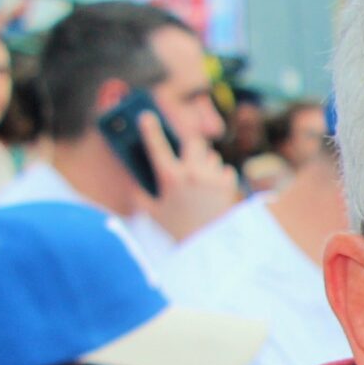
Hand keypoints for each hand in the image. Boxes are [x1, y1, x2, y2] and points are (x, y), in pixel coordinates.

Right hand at [136, 110, 240, 243]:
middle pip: (193, 142)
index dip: (150, 129)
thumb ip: (139, 193)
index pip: (157, 146)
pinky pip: (225, 170)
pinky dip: (219, 176)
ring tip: (199, 179)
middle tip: (185, 154)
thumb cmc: (177, 230)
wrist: (208, 248)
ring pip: (210, 156)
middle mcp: (192, 174)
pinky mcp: (229, 186)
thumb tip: (134, 178)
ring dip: (204, 163)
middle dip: (189, 146)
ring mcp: (212, 178)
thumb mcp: (151, 213)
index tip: (146, 116)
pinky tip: (214, 188)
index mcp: (170, 178)